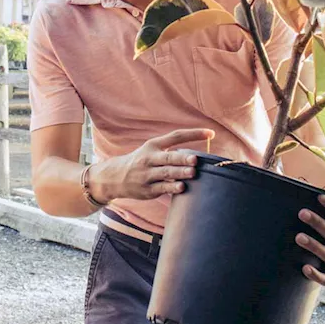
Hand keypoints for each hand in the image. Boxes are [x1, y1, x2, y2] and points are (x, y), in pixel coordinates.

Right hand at [92, 128, 213, 201]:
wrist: (114, 177)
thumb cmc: (141, 162)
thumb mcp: (151, 150)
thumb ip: (171, 150)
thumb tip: (197, 156)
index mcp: (153, 145)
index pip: (175, 136)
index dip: (193, 134)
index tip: (211, 133)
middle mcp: (149, 158)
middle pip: (168, 157)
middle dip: (182, 158)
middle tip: (195, 159)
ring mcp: (147, 175)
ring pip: (165, 173)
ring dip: (179, 173)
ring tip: (192, 173)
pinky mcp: (147, 189)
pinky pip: (161, 188)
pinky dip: (171, 188)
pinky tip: (181, 187)